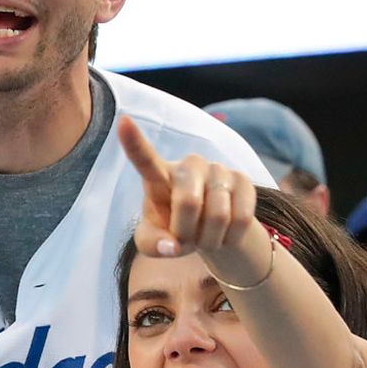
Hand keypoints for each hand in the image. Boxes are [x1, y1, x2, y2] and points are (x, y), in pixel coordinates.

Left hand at [117, 116, 269, 285]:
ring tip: (205, 237)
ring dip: (210, 240)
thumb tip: (172, 246)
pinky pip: (242, 218)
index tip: (123, 120)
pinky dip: (231, 239)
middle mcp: (189, 165)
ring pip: (219, 216)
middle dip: (188, 233)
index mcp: (159, 175)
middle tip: (186, 241)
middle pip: (189, 202)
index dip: (134, 142)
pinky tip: (225, 235)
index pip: (145, 159)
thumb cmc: (171, 230)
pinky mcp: (243, 180)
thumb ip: (153, 245)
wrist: (208, 230)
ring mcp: (217, 169)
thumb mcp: (153, 242)